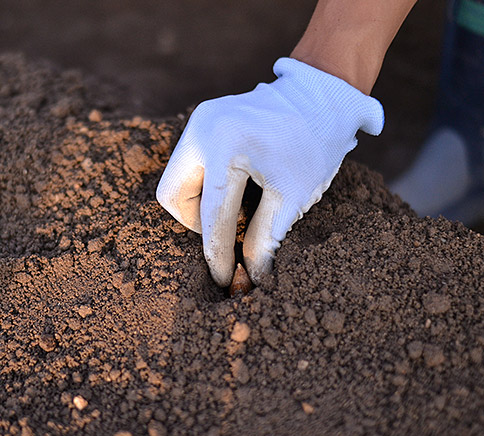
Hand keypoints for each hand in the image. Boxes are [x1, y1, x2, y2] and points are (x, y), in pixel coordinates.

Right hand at [156, 58, 383, 286]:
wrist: (323, 96)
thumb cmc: (314, 145)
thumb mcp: (293, 196)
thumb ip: (264, 237)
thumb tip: (252, 276)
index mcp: (226, 146)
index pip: (210, 214)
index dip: (216, 253)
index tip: (224, 279)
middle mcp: (202, 129)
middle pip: (172, 195)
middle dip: (195, 222)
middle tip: (227, 229)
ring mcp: (198, 120)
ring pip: (175, 179)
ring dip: (198, 203)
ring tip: (234, 207)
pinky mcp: (201, 119)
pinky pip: (188, 163)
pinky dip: (204, 183)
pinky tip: (234, 187)